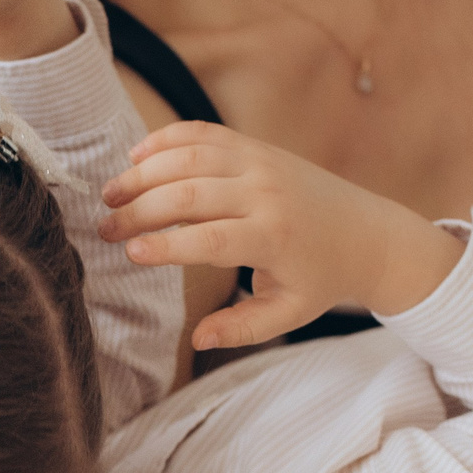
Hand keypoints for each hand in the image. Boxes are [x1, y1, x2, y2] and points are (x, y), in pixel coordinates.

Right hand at [99, 123, 462, 349]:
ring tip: (111, 195)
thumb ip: (242, 328)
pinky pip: (205, 133)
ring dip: (144, 172)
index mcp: (273, 238)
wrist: (367, 233)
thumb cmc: (322, 279)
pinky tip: (138, 156)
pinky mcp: (256, 147)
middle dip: (140, 210)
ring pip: (191, 156)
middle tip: (105, 229)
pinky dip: (168, 139)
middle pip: (189, 194)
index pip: (209, 239)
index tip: (131, 254)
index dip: (166, 246)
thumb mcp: (288, 314)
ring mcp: (259, 163)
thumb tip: (197, 339)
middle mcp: (264, 193)